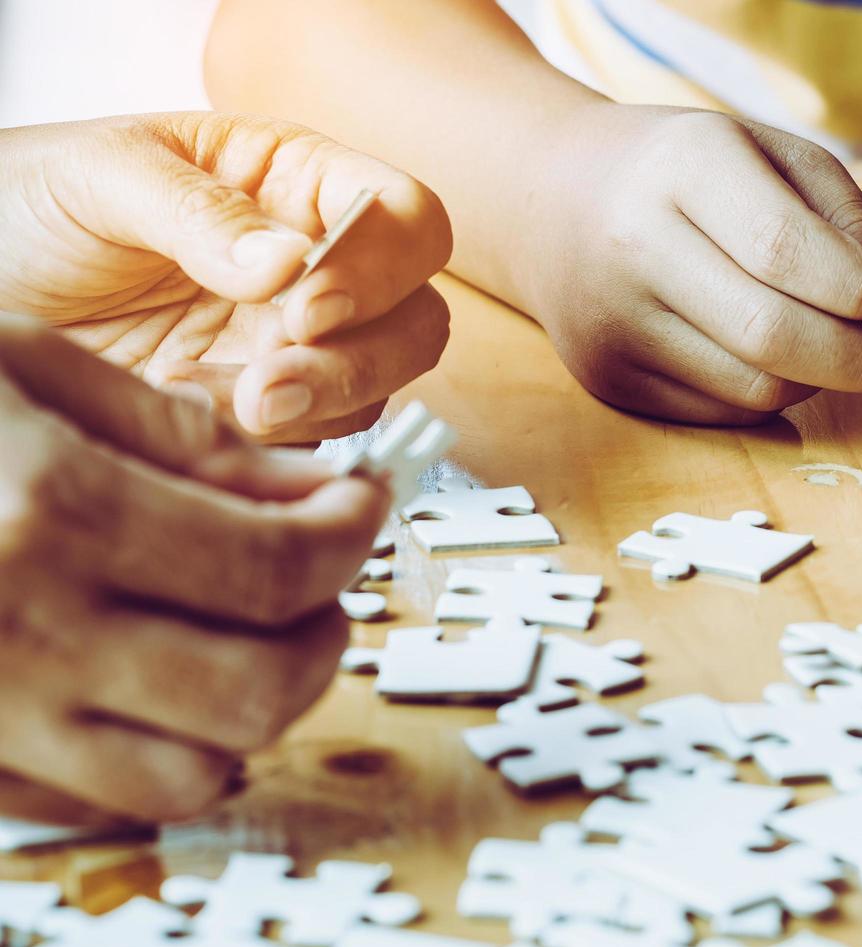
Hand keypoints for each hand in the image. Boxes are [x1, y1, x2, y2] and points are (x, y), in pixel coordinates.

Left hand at [0, 112, 452, 441]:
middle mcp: (316, 266)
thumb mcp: (100, 179)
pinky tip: (188, 413)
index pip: (403, 217)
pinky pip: (311, 441)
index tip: (309, 307)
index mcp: (294, 184)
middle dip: (358, 361)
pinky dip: (265, 444)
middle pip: (415, 318)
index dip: (382, 266)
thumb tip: (288, 263)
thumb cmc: (27, 203)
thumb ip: (198, 213)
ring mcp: (292, 343)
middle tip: (272, 382)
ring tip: (213, 400)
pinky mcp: (261, 408)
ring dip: (311, 409)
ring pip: (375, 390)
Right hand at [0, 322, 388, 823]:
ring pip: (201, 770)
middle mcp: (25, 633)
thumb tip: (305, 481)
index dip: (351, 535)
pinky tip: (176, 687)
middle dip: (329, 627)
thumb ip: (174, 429)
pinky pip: (113, 802)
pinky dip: (179, 758)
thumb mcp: (21, 364)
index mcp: (49, 513)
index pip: (276, 563)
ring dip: (266, 704)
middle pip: (262, 684)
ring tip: (261, 630)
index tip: (361, 501)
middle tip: (326, 571)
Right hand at [519, 104, 861, 423]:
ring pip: (756, 389)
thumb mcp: (769, 153)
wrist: (553, 201)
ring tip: (840, 345)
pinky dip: (772, 393)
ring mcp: (614, 323)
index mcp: (683, 167)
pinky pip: (724, 412)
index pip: (787, 252)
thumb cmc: (685, 174)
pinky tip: (775, 356)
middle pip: (772, 336)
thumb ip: (844, 218)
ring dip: (822, 378)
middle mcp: (635, 246)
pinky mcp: (608, 379)